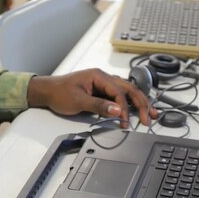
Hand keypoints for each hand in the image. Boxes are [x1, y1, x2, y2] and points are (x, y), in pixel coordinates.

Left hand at [28, 68, 156, 126]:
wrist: (47, 91)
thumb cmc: (59, 93)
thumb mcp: (78, 101)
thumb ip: (99, 106)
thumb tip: (116, 110)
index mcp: (99, 76)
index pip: (119, 92)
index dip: (124, 108)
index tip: (125, 121)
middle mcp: (104, 77)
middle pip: (129, 89)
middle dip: (141, 104)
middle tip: (148, 118)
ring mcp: (104, 83)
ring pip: (127, 91)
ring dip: (140, 102)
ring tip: (151, 113)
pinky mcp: (102, 90)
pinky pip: (121, 95)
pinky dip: (130, 103)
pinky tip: (138, 108)